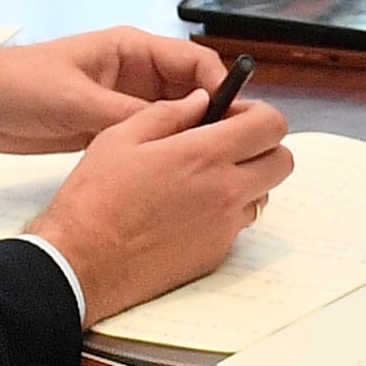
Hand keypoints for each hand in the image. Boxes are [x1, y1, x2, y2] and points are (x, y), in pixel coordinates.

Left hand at [0, 25, 229, 154]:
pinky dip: (166, 154)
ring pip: (175, 121)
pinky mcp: (109, 128)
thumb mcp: (75, 99)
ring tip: (212, 169)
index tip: (235, 119)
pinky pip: (151, 140)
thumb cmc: (17, 85)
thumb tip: (178, 128)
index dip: (221, 89)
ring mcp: (123, 102)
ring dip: (191, 140)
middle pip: (193, 94)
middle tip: (233, 152)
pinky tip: (179, 177)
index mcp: (131, 49)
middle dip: (214, 119)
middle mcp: (135, 74)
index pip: (194, 63)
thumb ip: (126, 113)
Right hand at [20, 81, 293, 320]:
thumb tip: (200, 101)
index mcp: (204, 155)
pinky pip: (239, 225)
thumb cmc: (94, 200)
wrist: (82, 264)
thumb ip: (168, 113)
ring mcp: (225, 227)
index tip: (233, 117)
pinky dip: (225, 212)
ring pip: (263, 194)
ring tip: (203, 179)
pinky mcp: (216, 254)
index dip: (257, 115)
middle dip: (262, 147)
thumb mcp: (120, 138)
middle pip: (282, 161)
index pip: (271, 124)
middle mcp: (225, 191)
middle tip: (227, 146)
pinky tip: (188, 211)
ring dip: (246, 181)